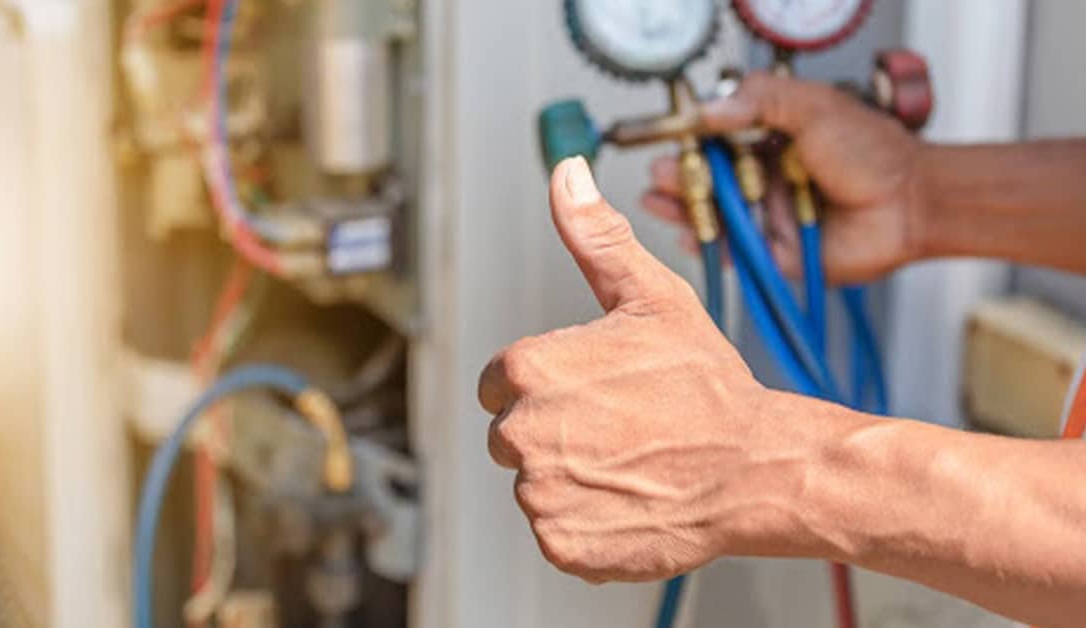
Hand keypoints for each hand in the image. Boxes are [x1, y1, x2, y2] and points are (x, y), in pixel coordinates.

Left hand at [479, 157, 825, 582]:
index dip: (548, 385)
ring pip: (535, 483)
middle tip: (619, 427)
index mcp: (528, 370)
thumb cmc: (708, 387)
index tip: (593, 391)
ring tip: (630, 462)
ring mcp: (541, 494)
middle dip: (555, 431)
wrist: (757, 469)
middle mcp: (522, 433)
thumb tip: (566, 175)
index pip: (499, 383)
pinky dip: (586, 523)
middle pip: (512, 434)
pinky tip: (629, 498)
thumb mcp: (651, 297)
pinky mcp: (562, 543)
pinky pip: (557, 530)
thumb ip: (594, 237)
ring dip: (572, 477)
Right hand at [642, 72, 926, 283]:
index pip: (716, 141)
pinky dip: (707, 245)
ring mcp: (765, 217)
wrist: (910, 203)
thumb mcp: (814, 107)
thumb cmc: (873, 153)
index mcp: (769, 142)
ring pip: (712, 216)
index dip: (690, 142)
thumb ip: (761, 101)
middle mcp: (762, 180)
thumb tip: (709, 110)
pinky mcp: (772, 253)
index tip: (671, 140)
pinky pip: (731, 252)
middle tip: (659, 174)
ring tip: (659, 200)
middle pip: (706, 181)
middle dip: (677, 178)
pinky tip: (688, 233)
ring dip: (682, 209)